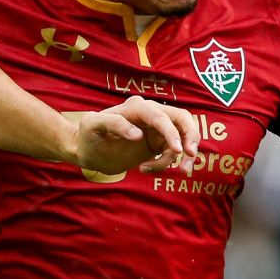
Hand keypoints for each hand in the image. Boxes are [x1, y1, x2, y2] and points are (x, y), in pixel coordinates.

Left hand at [73, 96, 200, 177]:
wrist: (88, 149)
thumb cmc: (88, 135)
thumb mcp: (92, 126)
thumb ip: (112, 124)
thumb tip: (138, 135)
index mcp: (136, 107)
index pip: (160, 116)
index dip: (171, 132)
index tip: (177, 151)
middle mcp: (150, 113)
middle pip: (182, 118)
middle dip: (191, 136)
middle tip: (190, 156)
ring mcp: (157, 128)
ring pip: (184, 135)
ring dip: (187, 153)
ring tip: (181, 171)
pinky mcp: (158, 142)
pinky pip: (173, 152)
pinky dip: (167, 163)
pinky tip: (145, 169)